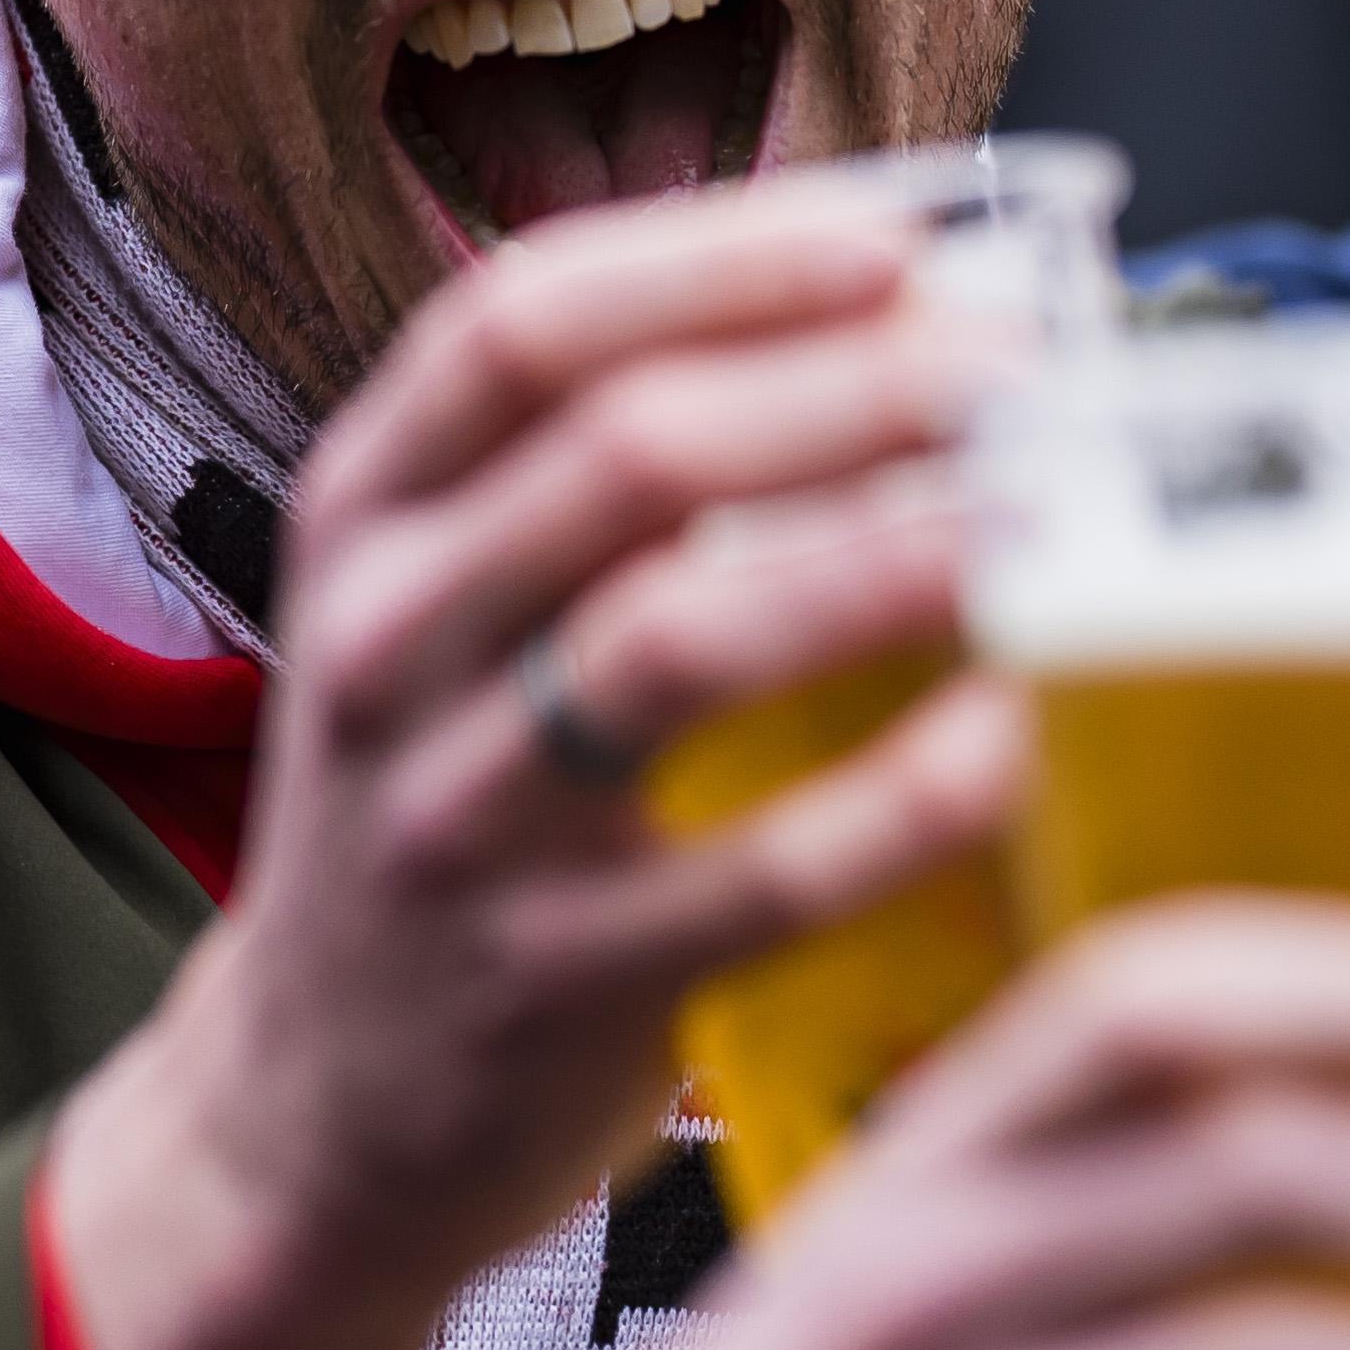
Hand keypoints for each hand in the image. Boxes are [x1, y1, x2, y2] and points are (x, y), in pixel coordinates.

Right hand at [42, 186, 1011, 1349]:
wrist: (312, 1112)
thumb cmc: (463, 813)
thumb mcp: (472, 614)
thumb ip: (627, 484)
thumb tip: (912, 326)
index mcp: (372, 513)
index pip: (526, 324)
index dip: (723, 260)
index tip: (900, 237)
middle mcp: (390, 642)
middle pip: (622, 453)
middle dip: (848, 389)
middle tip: (1020, 370)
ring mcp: (454, 816)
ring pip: (673, 640)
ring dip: (878, 561)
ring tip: (1037, 517)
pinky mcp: (548, 981)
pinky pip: (750, 875)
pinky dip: (899, 801)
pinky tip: (1017, 738)